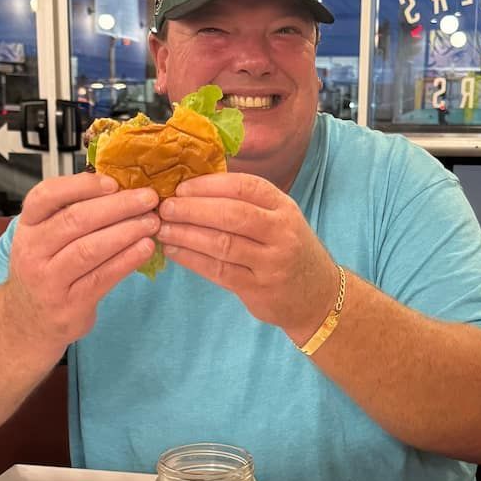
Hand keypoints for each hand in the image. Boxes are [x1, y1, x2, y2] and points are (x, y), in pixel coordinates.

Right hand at [4, 173, 159, 346]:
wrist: (29, 322)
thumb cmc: (47, 270)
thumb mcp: (46, 239)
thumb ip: (71, 214)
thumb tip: (119, 187)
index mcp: (28, 226)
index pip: (46, 195)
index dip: (81, 185)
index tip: (114, 181)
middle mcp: (32, 250)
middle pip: (75, 220)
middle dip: (117, 206)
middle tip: (148, 199)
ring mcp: (48, 280)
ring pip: (90, 249)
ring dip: (126, 232)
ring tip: (152, 222)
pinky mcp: (69, 304)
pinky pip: (102, 277)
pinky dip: (127, 260)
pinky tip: (146, 248)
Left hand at [156, 173, 338, 341]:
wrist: (317, 294)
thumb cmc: (289, 250)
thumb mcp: (280, 218)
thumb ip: (247, 203)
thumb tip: (194, 187)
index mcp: (284, 207)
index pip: (245, 187)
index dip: (209, 185)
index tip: (182, 187)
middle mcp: (281, 232)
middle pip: (232, 215)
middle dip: (193, 209)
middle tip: (165, 207)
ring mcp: (271, 262)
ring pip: (223, 244)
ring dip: (187, 235)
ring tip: (163, 229)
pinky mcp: (259, 289)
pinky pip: (219, 271)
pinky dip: (192, 259)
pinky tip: (174, 251)